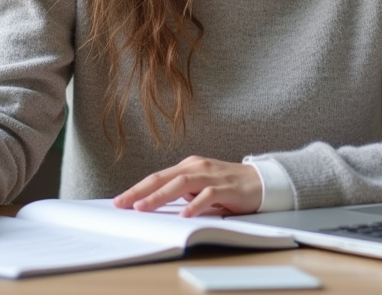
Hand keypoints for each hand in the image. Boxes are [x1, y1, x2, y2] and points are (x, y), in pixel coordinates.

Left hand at [112, 155, 261, 216]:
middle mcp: (197, 167)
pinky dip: (195, 204)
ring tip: (144, 208)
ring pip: (181, 183)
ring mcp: (212, 175)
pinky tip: (184, 214)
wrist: (262, 182)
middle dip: (140, 191)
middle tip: (122, 204)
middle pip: (163, 178)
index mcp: (188, 167)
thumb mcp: (200, 188)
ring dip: (160, 196)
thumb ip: (181, 194)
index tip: (119, 201)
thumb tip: (155, 206)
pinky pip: (208, 195)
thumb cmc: (228, 186)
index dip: (137, 188)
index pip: (157, 177)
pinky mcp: (227, 187)